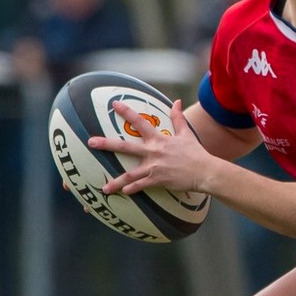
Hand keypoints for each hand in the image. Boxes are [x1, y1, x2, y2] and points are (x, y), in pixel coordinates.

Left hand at [92, 100, 216, 195]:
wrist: (205, 171)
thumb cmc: (196, 153)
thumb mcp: (186, 133)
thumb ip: (178, 118)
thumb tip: (176, 101)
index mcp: (159, 139)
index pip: (140, 122)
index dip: (127, 112)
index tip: (115, 104)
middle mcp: (153, 152)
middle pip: (125, 146)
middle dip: (107, 144)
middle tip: (90, 142)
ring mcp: (154, 167)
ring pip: (130, 174)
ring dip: (116, 181)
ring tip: (104, 187)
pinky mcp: (158, 180)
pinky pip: (141, 186)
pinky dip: (132, 189)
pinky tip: (123, 193)